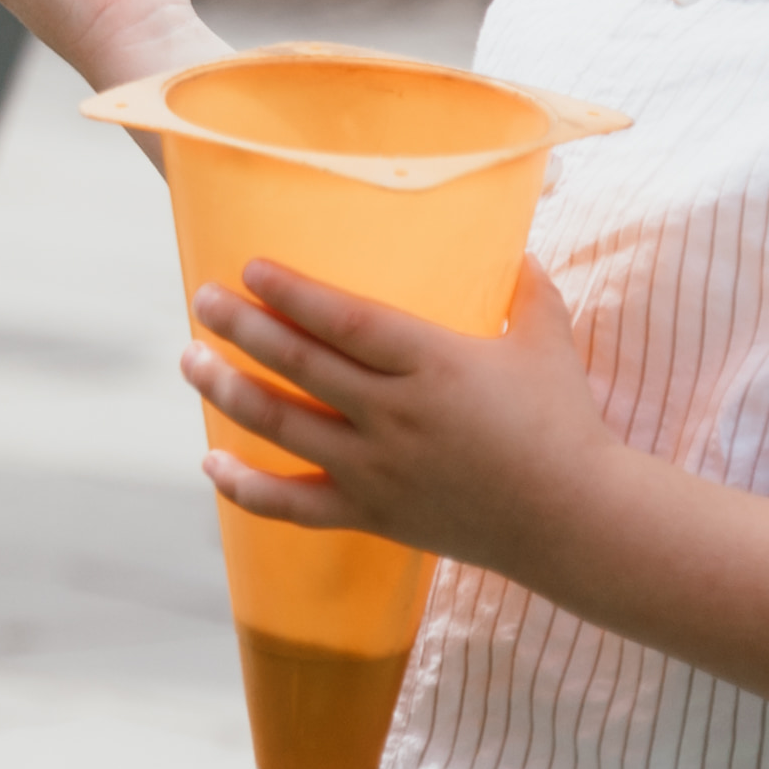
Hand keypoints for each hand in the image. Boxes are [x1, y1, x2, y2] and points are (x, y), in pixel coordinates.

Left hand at [186, 257, 616, 582]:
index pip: (346, 322)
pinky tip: (210, 461)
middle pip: (300, 366)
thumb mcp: (549, 343)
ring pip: (283, 426)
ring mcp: (378, 469)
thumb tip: (520, 247)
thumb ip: (528, 291)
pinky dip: (245, 488)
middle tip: (200, 300)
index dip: (292, 294)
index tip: (250, 269)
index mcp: (435, 364)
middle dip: (241, 329)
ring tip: (191, 360)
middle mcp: (397, 415)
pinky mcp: (373, 515)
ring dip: (228, 391)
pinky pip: (294, 506)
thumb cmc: (565, 424)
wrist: (578, 521)